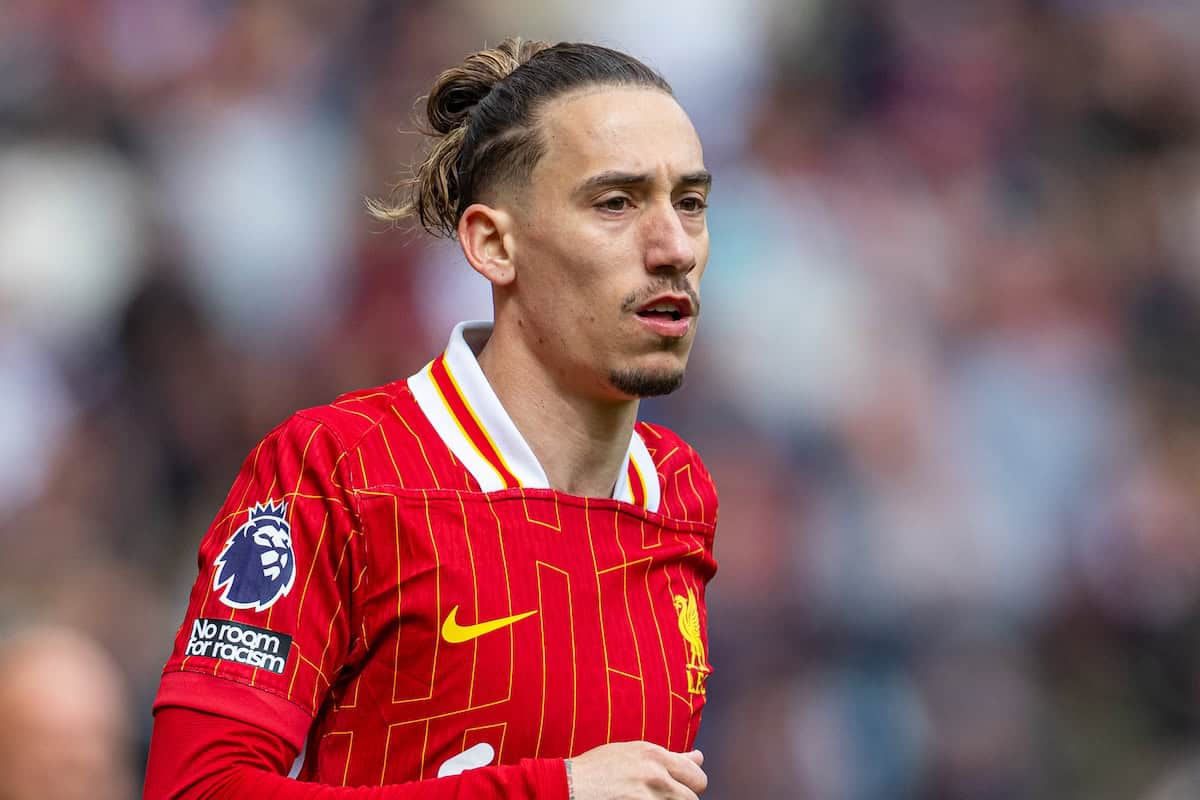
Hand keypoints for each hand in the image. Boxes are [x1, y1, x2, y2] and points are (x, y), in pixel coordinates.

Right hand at [567, 741, 706, 798]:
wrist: (569, 786)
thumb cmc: (598, 768)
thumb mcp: (634, 753)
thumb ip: (670, 757)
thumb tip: (698, 756)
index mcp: (655, 755)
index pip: (697, 777)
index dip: (690, 785)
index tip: (679, 788)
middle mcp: (655, 775)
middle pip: (693, 797)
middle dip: (682, 799)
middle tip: (662, 797)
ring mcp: (647, 797)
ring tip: (649, 799)